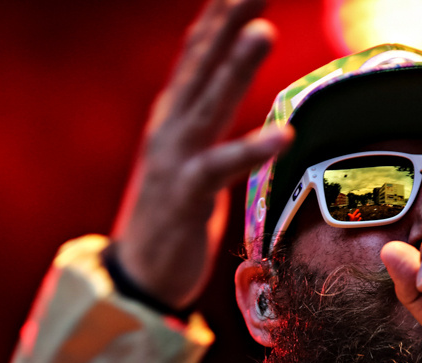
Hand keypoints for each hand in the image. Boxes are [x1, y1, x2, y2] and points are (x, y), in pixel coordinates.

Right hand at [111, 0, 292, 309]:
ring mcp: (174, 161)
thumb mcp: (187, 159)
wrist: (137, 276)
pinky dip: (251, 150)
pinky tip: (285, 136)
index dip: (219, 16)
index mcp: (171, 118)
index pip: (197, 54)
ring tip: (264, 30)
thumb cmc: (170, 218)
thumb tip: (226, 90)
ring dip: (236, 67)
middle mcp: (169, 129)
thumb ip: (204, 122)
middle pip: (202, 64)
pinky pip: (222, 168)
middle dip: (228, 21)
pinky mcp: (186, 197)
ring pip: (209, 105)